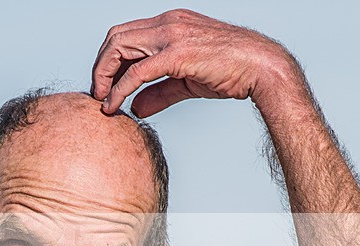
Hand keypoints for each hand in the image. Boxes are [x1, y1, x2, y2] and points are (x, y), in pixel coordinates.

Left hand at [91, 9, 299, 116]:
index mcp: (170, 23)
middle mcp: (168, 23)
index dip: (109, 60)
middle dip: (100, 66)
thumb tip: (135, 108)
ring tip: (103, 100)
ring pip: (120, 47)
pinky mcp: (177, 54)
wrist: (261, 68)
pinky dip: (120, 90)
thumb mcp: (185, 82)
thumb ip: (158, 93)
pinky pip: (137, 72)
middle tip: (98, 93)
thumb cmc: (229, 72)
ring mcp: (172, 35)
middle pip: (115, 37)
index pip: (125, 34)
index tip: (105, 85)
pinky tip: (115, 105)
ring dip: (104, 75)